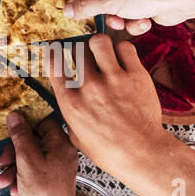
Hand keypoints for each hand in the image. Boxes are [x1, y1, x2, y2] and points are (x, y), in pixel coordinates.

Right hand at [0, 113, 78, 195]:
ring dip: (13, 168)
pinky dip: (20, 178)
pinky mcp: (51, 179)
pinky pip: (33, 171)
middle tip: (3, 161)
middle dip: (14, 152)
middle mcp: (62, 153)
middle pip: (34, 141)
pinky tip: (12, 189)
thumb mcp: (26, 160)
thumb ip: (20, 136)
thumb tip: (15, 116)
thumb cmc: (45, 194)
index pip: (43, 122)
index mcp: (61, 144)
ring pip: (30, 158)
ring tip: (2, 180)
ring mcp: (57, 167)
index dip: (25, 125)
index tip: (10, 131)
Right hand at [51, 34, 171, 176]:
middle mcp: (90, 87)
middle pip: (77, 49)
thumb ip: (70, 116)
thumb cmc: (110, 150)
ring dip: (99, 45)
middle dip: (79, 50)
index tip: (54, 48)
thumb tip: (68, 102)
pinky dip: (122, 50)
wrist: (142, 153)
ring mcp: (113, 79)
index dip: (52, 52)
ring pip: (99, 41)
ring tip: (103, 53)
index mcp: (71, 103)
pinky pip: (125, 47)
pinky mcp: (136, 76)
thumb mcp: (77, 137)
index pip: (54, 64)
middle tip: (86, 56)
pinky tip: (122, 60)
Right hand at [65, 0, 194, 34]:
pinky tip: (142, 21)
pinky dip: (134, 20)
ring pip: (115, 4)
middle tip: (93, 18)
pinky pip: (131, 11)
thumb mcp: (111, 0)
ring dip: (117, 18)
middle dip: (99, 8)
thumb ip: (86, 5)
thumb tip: (68, 9)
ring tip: (123, 22)